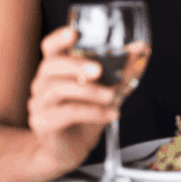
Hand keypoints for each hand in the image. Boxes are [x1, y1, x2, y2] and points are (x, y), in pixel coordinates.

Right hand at [28, 27, 118, 171]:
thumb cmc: (87, 111)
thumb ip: (120, 69)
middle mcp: (42, 83)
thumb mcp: (105, 88)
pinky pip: (67, 114)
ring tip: (111, 96)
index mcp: (56, 69)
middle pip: (50, 65)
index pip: (49, 47)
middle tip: (98, 70)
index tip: (74, 32)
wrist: (72, 148)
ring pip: (57, 89)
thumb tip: (141, 48)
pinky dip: (93, 112)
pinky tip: (112, 114)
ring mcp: (39, 104)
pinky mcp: (43, 124)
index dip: (59, 38)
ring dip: (88, 91)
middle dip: (75, 65)